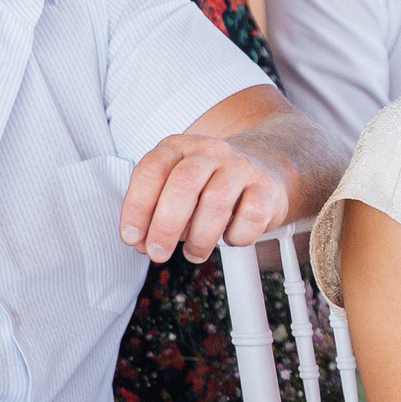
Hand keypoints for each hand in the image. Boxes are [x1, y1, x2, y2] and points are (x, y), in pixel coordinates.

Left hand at [121, 133, 291, 263]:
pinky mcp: (267, 188)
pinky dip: (236, 236)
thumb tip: (142, 243)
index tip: (132, 237)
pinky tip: (229, 237)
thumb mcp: (176, 190)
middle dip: (165, 226)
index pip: (151, 170)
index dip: (137, 207)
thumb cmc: (210, 185)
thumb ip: (155, 213)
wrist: (265, 169)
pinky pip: (250, 216)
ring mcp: (241, 167)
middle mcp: (210, 152)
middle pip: (184, 183)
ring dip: (200, 238)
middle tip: (158, 253)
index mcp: (179, 148)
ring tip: (194, 252)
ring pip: (217, 201)